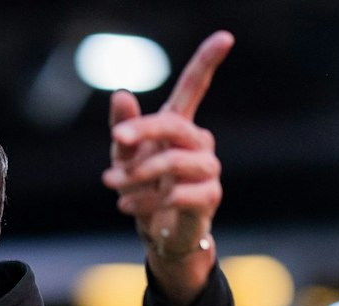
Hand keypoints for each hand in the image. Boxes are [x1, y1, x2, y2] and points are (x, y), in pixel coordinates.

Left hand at [102, 30, 233, 300]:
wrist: (157, 235)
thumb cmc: (142, 189)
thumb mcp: (123, 158)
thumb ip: (124, 128)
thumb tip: (121, 94)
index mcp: (179, 127)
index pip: (194, 88)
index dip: (208, 61)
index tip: (225, 36)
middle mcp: (200, 143)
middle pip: (175, 125)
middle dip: (143, 131)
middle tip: (116, 141)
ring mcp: (208, 170)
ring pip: (175, 162)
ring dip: (139, 174)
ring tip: (114, 185)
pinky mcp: (209, 198)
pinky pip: (179, 193)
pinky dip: (146, 200)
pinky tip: (126, 205)